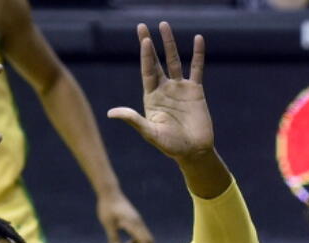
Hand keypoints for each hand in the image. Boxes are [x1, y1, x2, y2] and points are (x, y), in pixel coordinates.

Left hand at [97, 192, 154, 242]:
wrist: (109, 192)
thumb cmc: (107, 207)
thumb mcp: (108, 224)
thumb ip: (113, 238)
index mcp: (134, 224)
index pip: (145, 242)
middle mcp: (138, 223)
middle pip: (148, 242)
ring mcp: (137, 222)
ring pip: (143, 239)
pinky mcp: (134, 221)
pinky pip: (138, 235)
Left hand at [107, 23, 213, 162]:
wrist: (194, 151)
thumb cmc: (171, 146)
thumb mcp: (150, 133)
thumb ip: (133, 120)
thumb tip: (111, 113)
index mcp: (151, 97)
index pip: (147, 71)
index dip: (146, 56)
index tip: (145, 40)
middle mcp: (164, 89)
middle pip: (156, 61)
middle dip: (150, 44)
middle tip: (143, 27)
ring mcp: (180, 89)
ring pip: (174, 61)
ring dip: (170, 43)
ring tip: (164, 25)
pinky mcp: (195, 91)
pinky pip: (197, 69)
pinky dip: (198, 54)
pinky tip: (198, 39)